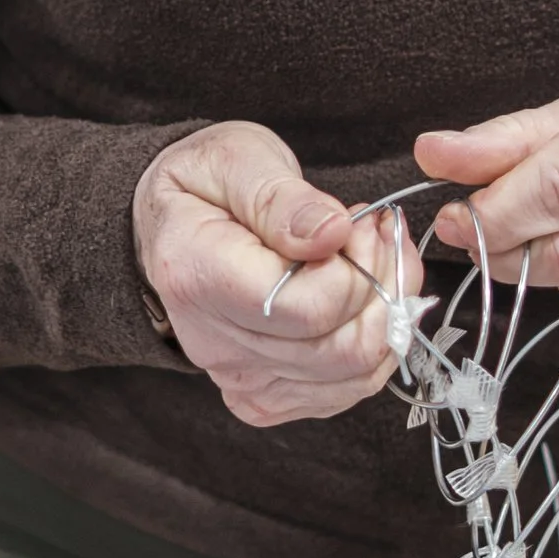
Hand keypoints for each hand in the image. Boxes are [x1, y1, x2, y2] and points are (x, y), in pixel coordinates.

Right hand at [133, 121, 411, 426]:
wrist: (171, 227)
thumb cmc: (204, 187)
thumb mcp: (237, 159)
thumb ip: (284, 199)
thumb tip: (333, 233)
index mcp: (199, 277)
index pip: (310, 308)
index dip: (358, 266)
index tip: (358, 222)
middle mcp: (215, 344)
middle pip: (340, 351)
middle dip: (384, 288)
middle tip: (376, 237)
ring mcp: (239, 379)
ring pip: (355, 376)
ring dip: (386, 315)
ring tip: (372, 260)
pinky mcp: (262, 397)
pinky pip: (344, 391)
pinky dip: (373, 344)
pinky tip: (360, 299)